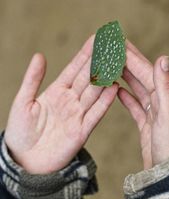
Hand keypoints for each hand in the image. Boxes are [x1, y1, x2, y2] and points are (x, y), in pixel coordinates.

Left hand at [5, 36, 117, 173]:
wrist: (25, 160)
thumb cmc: (20, 131)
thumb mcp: (23, 102)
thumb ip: (32, 79)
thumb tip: (40, 55)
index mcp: (56, 92)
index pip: (74, 69)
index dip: (85, 54)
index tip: (96, 38)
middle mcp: (70, 101)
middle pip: (88, 78)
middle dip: (100, 61)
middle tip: (113, 44)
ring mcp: (77, 115)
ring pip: (95, 93)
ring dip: (106, 77)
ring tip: (118, 61)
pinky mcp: (82, 131)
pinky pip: (95, 114)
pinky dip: (105, 102)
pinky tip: (114, 88)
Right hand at [118, 41, 168, 168]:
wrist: (168, 172)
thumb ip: (166, 87)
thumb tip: (164, 58)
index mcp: (166, 96)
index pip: (147, 70)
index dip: (132, 56)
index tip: (119, 43)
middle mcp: (161, 102)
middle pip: (142, 77)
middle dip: (127, 62)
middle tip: (113, 49)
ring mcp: (153, 113)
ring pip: (137, 89)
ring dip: (125, 77)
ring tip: (112, 66)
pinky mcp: (146, 124)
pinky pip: (135, 106)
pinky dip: (126, 97)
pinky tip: (117, 90)